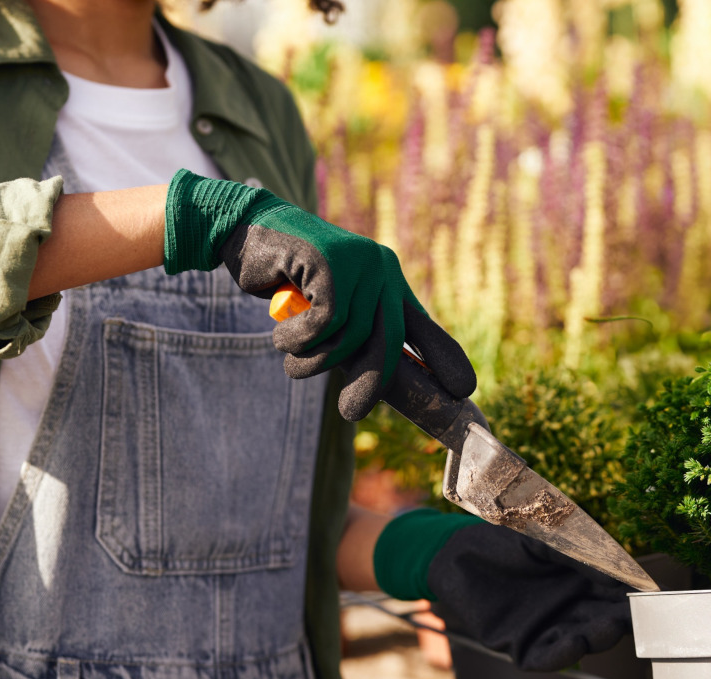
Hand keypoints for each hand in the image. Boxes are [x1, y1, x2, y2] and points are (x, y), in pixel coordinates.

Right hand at [163, 170, 475, 420]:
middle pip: (387, 342)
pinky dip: (299, 339)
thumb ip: (356, 333)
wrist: (245, 232)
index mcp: (388, 281)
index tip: (465, 390)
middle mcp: (381, 268)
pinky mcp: (332, 262)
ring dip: (314, 360)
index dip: (444, 357)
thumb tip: (378, 382)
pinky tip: (281, 335)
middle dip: (371, 384)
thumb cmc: (286, 278)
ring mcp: (359, 262)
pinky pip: (325, 322)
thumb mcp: (329, 307)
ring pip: (350, 336)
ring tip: (290, 357)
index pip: (422, 325)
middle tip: (350, 414)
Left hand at [373, 509, 631, 671]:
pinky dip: (560, 655)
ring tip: (607, 628)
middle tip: (631, 617)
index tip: (646, 597)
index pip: (610, 596)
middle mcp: (564, 608)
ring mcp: (542, 627)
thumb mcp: (542, 544)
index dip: (628, 598)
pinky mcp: (517, 643)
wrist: (455, 552)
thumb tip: (615, 573)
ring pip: (577, 642)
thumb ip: (575, 558)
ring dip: (594, 639)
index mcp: (576, 582)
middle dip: (616, 622)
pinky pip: (543, 657)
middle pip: (599, 622)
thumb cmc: (500, 542)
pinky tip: (575, 644)